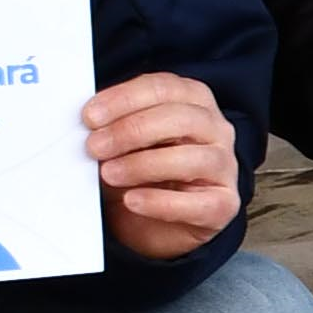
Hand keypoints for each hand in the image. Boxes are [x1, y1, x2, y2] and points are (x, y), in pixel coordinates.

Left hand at [87, 72, 242, 261]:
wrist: (156, 223)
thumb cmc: (143, 174)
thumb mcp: (126, 143)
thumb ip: (113, 126)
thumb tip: (88, 124)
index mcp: (194, 102)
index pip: (164, 88)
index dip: (124, 99)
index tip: (90, 116)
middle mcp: (216, 130)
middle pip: (181, 118)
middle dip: (131, 131)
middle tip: (95, 146)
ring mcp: (224, 167)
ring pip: (191, 159)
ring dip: (142, 165)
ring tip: (109, 174)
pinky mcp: (224, 205)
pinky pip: (196, 204)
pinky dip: (160, 202)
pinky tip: (133, 201)